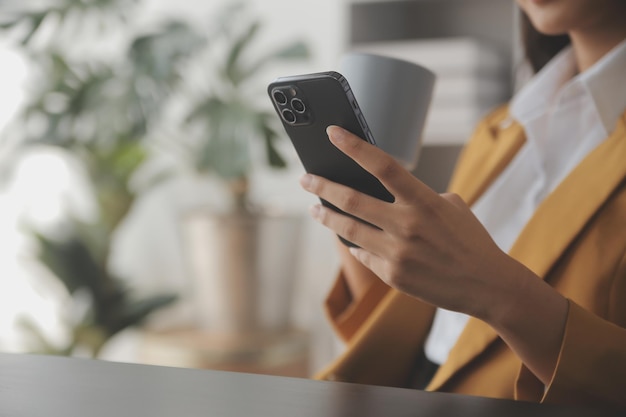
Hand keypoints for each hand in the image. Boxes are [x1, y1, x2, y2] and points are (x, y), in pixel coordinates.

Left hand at [300, 125, 518, 319]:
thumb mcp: (451, 207)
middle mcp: (406, 226)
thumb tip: (381, 196)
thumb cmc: (470, 240)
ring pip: (349, 229)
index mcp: (423, 201)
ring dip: (327, 216)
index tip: (332, 133)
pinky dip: (356, 244)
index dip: (354, 146)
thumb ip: (416, 197)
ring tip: (315, 209)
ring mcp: (397, 253)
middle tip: (305, 178)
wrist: (488, 285)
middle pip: (352, 199)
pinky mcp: (393, 276)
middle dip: (322, 186)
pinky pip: (365, 254)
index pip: (383, 165)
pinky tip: (350, 239)